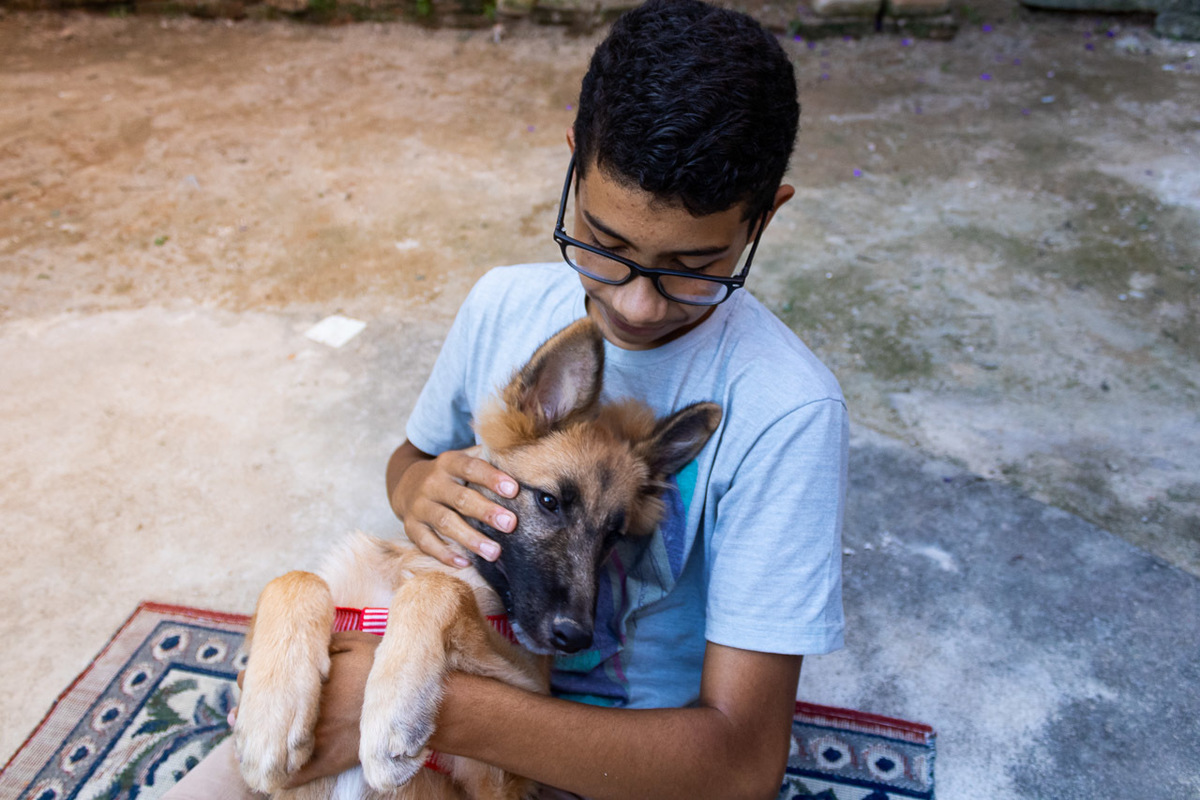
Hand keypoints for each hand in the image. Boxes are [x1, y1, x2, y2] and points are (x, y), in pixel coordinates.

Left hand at [234, 632, 380, 787]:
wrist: (408, 709)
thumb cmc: (382, 671)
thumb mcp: (355, 644)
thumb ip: (325, 643)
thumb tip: (299, 643)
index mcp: (313, 683)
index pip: (267, 683)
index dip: (249, 681)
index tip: (243, 678)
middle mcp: (310, 713)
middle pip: (265, 716)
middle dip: (248, 711)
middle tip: (237, 710)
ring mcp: (317, 740)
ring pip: (273, 747)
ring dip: (255, 742)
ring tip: (243, 736)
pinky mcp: (328, 761)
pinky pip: (293, 773)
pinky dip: (275, 771)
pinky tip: (264, 766)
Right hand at [390, 442, 518, 567]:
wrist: (406, 483)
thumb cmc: (450, 474)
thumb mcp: (463, 459)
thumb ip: (488, 460)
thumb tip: (525, 464)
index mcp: (448, 463)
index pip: (471, 468)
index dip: (491, 478)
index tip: (513, 489)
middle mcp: (432, 483)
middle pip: (460, 498)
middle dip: (486, 512)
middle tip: (510, 524)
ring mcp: (420, 506)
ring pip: (445, 523)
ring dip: (471, 539)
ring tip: (495, 552)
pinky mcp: (411, 526)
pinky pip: (426, 543)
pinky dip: (445, 554)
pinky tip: (465, 562)